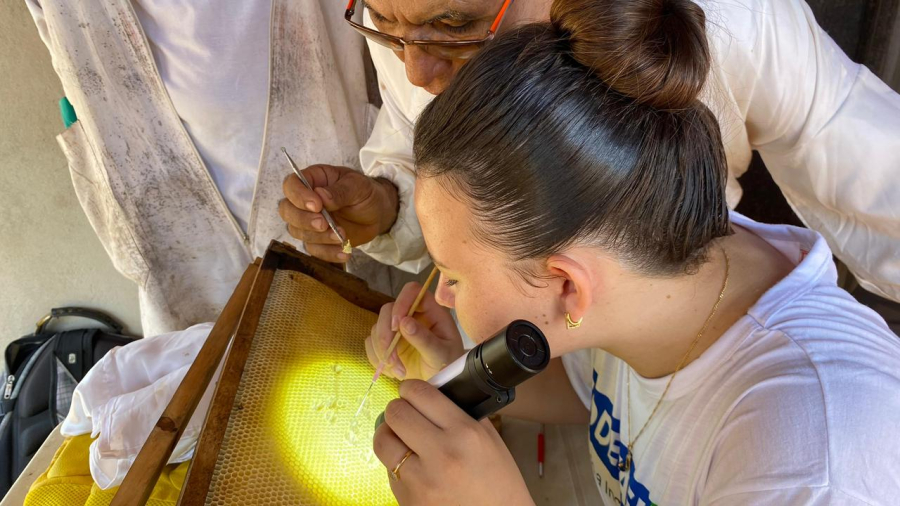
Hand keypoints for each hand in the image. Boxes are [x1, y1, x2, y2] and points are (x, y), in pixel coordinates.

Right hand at [280, 164, 398, 262]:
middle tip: (323, 224)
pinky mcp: (317, 240)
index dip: (298, 196)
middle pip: (287, 211)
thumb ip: (340, 191)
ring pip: (297, 232)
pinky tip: (344, 252)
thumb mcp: (358, 186)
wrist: (377, 213)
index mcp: (312, 180)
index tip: (317, 205)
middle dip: (303, 220)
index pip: (291, 185)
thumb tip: (321, 195)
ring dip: (318, 237)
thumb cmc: (365, 193)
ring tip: (342, 236)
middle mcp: (304, 201)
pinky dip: (328, 253)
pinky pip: (314, 250)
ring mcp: (308, 222)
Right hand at [365, 282, 463, 380]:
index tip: (396, 327)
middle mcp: (411, 315)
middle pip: (388, 310)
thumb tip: (404, 322)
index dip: (401, 303)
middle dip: (385, 335)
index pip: (412, 291)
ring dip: (382, 352)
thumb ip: (425, 339)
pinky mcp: (387, 342)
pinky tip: (393, 372)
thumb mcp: (441, 354)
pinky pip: (371, 343)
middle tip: (392, 359)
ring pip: (377, 328)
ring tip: (399, 372)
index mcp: (430, 311)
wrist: (440, 382)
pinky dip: (378, 359)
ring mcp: (397, 328)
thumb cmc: (447, 364)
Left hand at [374, 381, 534, 505]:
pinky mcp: (407, 498)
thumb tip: (434, 392)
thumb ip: (462, 413)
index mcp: (465, 433)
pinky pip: (388, 468)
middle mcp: (441, 454)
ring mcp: (421, 479)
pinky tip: (412, 464)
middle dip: (398, 408)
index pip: (421, 394)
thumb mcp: (490, 441)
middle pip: (396, 412)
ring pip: (382, 439)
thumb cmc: (498, 484)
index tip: (411, 391)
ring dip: (389, 433)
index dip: (411, 388)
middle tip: (405, 412)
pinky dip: (396, 461)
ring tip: (401, 436)